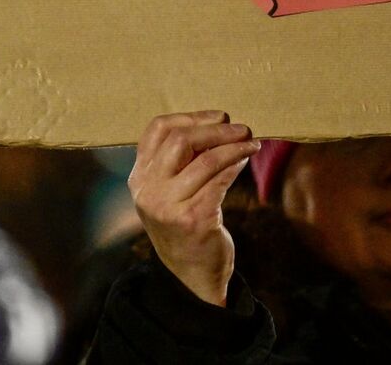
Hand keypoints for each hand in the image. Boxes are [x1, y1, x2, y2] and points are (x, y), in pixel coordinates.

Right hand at [128, 110, 259, 305]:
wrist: (190, 274)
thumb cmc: (186, 224)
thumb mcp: (171, 192)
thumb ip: (180, 161)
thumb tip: (219, 123)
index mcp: (139, 178)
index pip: (157, 130)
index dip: (190, 116)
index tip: (218, 116)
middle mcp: (148, 191)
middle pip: (181, 140)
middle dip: (215, 129)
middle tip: (240, 127)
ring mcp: (168, 207)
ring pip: (206, 160)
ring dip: (234, 146)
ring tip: (251, 141)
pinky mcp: (193, 219)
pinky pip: (220, 180)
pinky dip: (237, 164)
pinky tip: (247, 158)